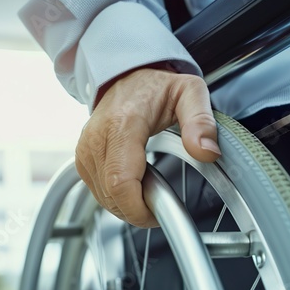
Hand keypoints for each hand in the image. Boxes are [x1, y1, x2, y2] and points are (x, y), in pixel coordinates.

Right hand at [75, 66, 219, 227]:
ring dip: (127, 205)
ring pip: (103, 197)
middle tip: (161, 201)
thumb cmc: (156, 86)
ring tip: (150, 187)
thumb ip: (201, 122)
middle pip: (111, 195)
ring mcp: (86, 149)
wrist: (127, 76)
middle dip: (137, 210)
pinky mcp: (82, 158)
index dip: (139, 209)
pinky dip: (117, 197)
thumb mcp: (190, 94)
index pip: (120, 183)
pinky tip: (134, 184)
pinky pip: (97, 191)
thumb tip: (206, 152)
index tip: (159, 213)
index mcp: (122, 124)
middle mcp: (97, 138)